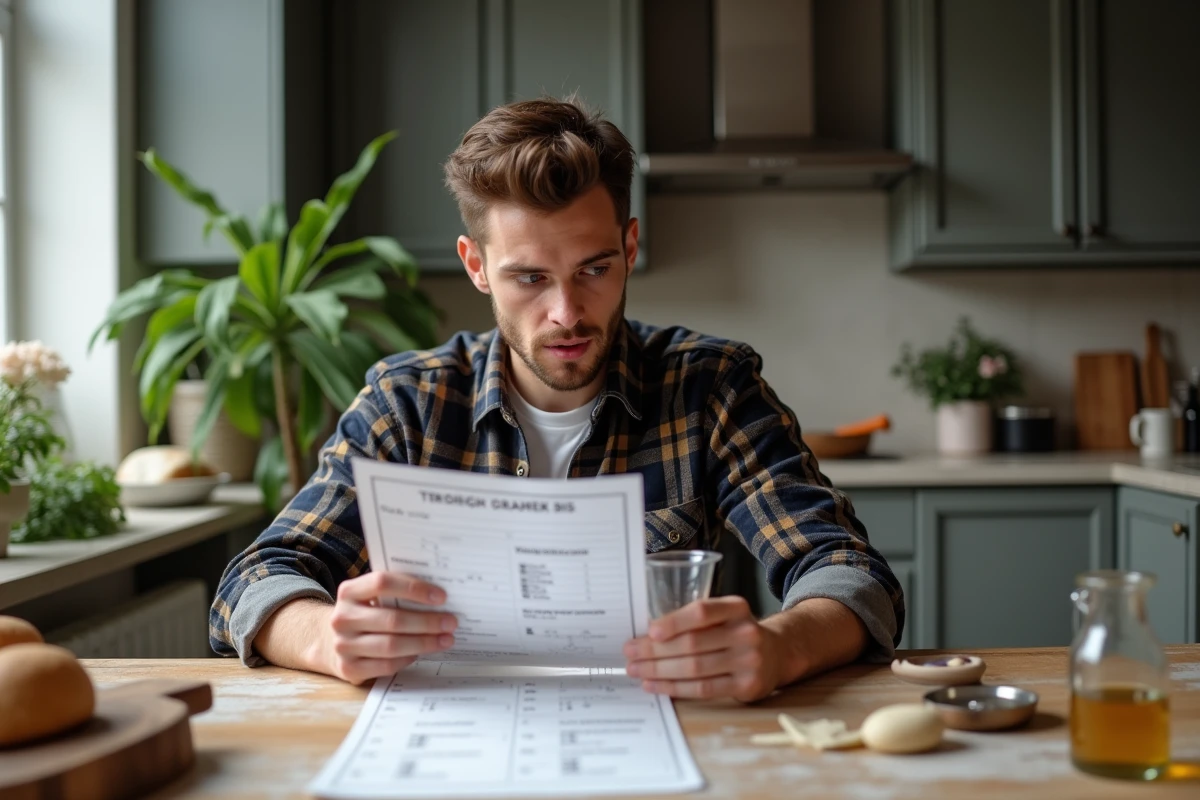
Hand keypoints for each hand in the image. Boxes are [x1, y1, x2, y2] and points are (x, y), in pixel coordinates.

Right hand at [319, 571, 457, 684]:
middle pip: (392, 619)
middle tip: (451, 622)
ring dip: (423, 643)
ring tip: (445, 639)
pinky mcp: (349, 668)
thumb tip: (439, 597)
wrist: (329, 641)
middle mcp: (342, 618)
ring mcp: (343, 645)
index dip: (414, 589)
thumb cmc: (364, 613)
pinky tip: (422, 652)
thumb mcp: (370, 597)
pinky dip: (408, 659)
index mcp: (349, 591)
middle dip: (427, 621)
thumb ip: (395, 593)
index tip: (441, 596)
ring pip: (391, 646)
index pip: (382, 583)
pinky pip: (386, 665)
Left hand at [622, 596, 785, 701]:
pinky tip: (655, 685)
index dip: (674, 621)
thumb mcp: (724, 616)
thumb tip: (646, 632)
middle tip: (630, 653)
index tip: (650, 631)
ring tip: (636, 670)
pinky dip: (675, 688)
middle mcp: (745, 632)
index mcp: (736, 607)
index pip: (702, 612)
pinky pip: (703, 688)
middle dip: (655, 650)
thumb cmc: (736, 633)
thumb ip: (694, 620)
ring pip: (695, 668)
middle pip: (693, 643)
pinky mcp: (746, 686)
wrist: (777, 654)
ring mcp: (749, 660)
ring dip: (659, 671)